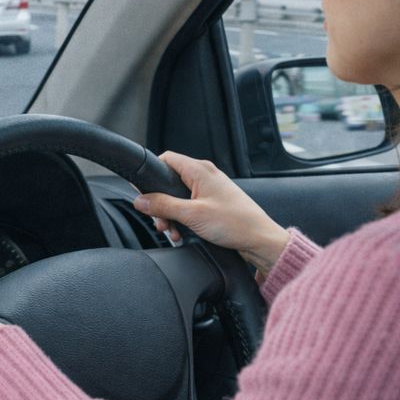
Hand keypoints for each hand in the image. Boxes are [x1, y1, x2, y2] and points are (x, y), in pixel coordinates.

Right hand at [135, 151, 291, 277]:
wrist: (259, 239)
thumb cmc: (235, 223)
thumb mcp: (192, 215)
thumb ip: (163, 205)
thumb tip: (140, 200)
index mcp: (199, 170)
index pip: (166, 159)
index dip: (151, 173)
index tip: (142, 191)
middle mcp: (204, 175)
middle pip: (169, 182)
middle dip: (160, 203)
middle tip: (160, 221)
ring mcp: (209, 189)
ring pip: (178, 197)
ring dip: (170, 215)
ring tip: (171, 232)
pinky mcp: (213, 203)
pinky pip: (189, 206)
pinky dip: (182, 219)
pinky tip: (181, 233)